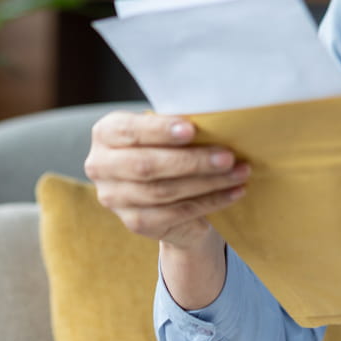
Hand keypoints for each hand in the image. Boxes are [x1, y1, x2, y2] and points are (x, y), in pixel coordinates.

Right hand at [83, 110, 249, 250]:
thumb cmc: (169, 148)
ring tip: (239, 173)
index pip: (129, 131)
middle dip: (191, 161)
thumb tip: (214, 118)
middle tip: (228, 157)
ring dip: (208, 182)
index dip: (159, 130)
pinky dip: (210, 202)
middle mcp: (100, 166)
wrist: (166, 194)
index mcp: (105, 134)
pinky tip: (234, 192)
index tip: (191, 129)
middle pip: (147, 166)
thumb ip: (178, 125)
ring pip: (164, 192)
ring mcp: (114, 198)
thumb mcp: (167, 132)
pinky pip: (176, 213)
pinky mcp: (135, 222)